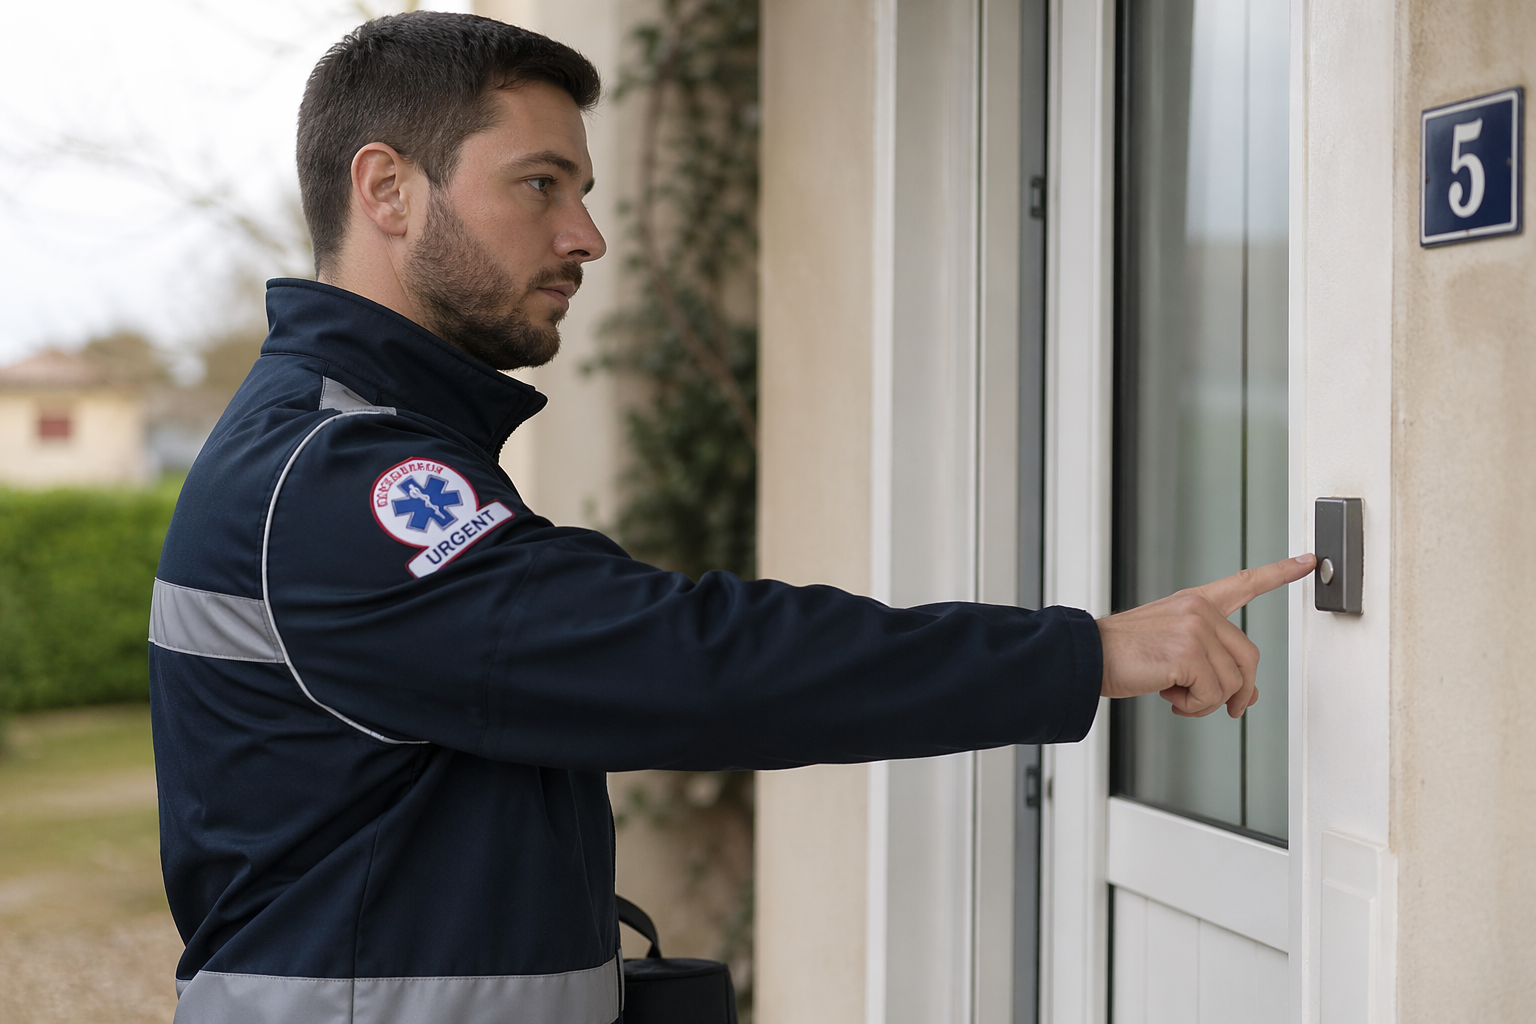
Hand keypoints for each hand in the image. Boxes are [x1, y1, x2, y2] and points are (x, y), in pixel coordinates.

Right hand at [1097, 554, 1316, 718]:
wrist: (1085, 657)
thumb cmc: (1122, 655)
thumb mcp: (1173, 654)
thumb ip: (1212, 664)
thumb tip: (1250, 695)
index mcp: (1194, 602)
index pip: (1243, 583)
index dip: (1279, 573)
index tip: (1309, 561)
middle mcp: (1198, 609)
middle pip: (1249, 657)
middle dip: (1238, 691)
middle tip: (1222, 708)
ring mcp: (1195, 627)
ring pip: (1232, 682)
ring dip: (1205, 702)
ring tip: (1175, 695)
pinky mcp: (1188, 652)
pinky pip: (1213, 694)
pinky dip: (1193, 707)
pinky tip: (1168, 696)